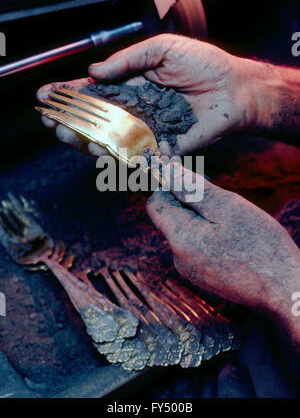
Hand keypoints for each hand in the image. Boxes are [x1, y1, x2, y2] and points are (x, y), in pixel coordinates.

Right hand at [37, 34, 260, 155]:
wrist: (234, 90)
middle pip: (94, 122)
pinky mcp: (160, 150)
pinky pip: (133, 157)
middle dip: (69, 123)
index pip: (93, 93)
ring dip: (84, 142)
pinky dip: (115, 158)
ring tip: (70, 136)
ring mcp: (145, 132)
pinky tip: (99, 152)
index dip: (69, 95)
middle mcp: (133, 112)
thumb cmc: (203, 65)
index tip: (46, 96)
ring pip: (108, 142)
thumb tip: (93, 72)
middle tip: (52, 122)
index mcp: (130, 87)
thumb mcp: (162, 49)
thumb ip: (128, 60)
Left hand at [147, 162, 299, 349]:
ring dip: (203, 219)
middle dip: (191, 203)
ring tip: (232, 222)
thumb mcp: (227, 207)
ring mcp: (190, 270)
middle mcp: (178, 258)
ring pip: (187, 231)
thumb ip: (192, 188)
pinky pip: (198, 247)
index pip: (155, 205)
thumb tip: (169, 170)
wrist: (283, 289)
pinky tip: (234, 238)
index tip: (194, 181)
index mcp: (179, 239)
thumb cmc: (260, 246)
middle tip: (220, 200)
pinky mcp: (203, 277)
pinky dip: (210, 235)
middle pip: (171, 218)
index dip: (170, 187)